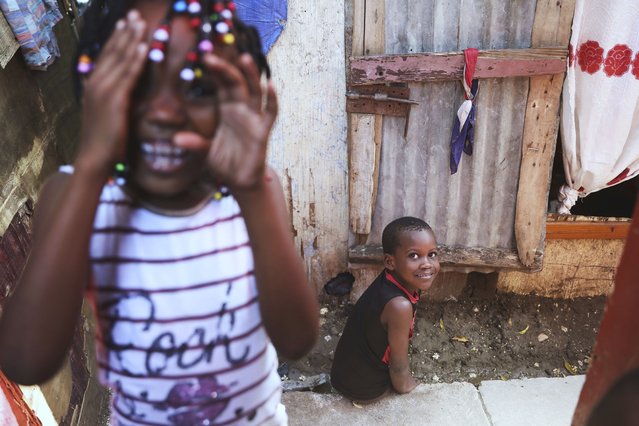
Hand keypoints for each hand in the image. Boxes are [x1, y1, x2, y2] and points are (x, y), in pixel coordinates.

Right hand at [76, 10, 147, 176]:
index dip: (118, 37)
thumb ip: (113, 97)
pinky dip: (136, 58)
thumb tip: (122, 89)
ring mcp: (103, 90)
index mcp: (94, 84)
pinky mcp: (114, 100)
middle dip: (125, 31)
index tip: (127, 22)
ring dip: (132, 38)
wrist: (95, 159)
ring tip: (141, 22)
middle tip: (135, 14)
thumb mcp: (106, 113)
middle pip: (113, 51)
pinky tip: (143, 45)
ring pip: (120, 58)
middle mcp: (96, 82)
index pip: (107, 55)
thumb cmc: (105, 141)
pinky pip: (128, 75)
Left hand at [174, 53, 277, 191]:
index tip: (202, 58)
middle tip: (209, 57)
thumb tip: (176, 140)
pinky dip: (272, 99)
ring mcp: (253, 119)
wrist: (240, 181)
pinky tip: (270, 85)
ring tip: (244, 58)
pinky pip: (270, 112)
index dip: (214, 72)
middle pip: (236, 83)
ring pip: (255, 91)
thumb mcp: (206, 151)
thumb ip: (195, 143)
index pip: (222, 85)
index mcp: (227, 110)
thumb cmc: (225, 162)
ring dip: (251, 75)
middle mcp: (241, 110)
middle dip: (225, 69)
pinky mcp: (263, 131)